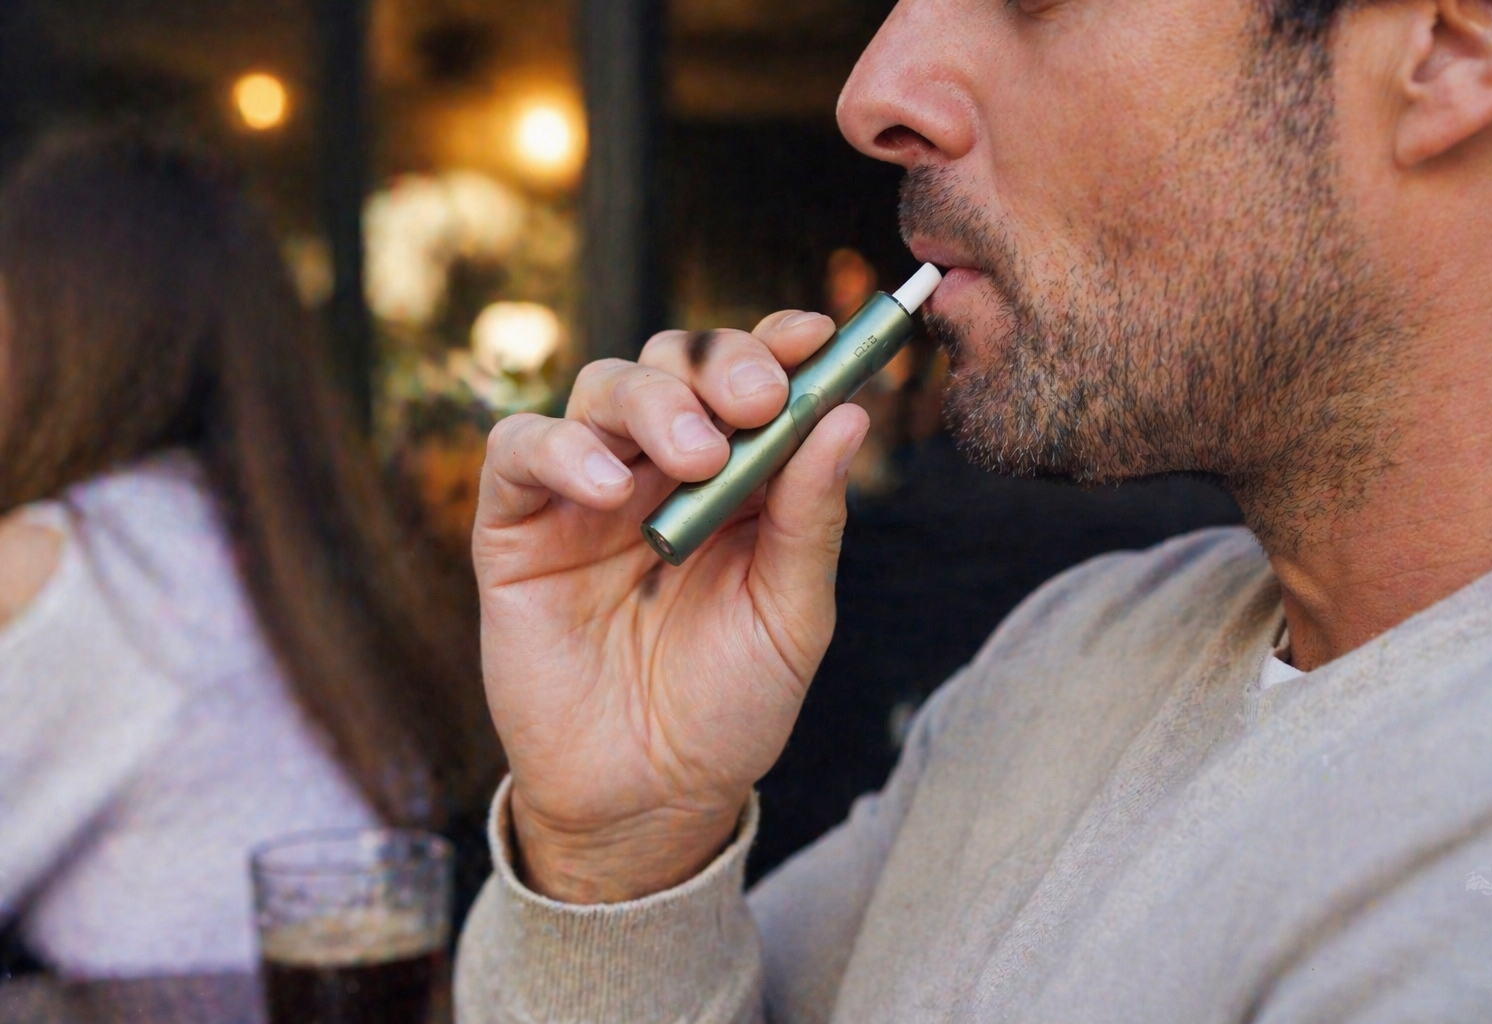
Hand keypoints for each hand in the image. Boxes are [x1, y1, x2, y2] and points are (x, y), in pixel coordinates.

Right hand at [474, 310, 868, 902]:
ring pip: (602, 388)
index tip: (815, 335)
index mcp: (735, 481)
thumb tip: (847, 415)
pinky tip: (610, 493)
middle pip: (675, 365)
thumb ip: (810, 517)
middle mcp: (659, 471)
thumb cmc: (727, 707)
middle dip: (718, 365)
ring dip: (653, 402)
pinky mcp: (517, 528)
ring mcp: (584, 493)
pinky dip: (562, 450)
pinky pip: (520, 451)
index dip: (778, 344)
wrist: (647, 798)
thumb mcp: (790, 615)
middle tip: (756, 400)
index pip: (749, 382)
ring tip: (695, 458)